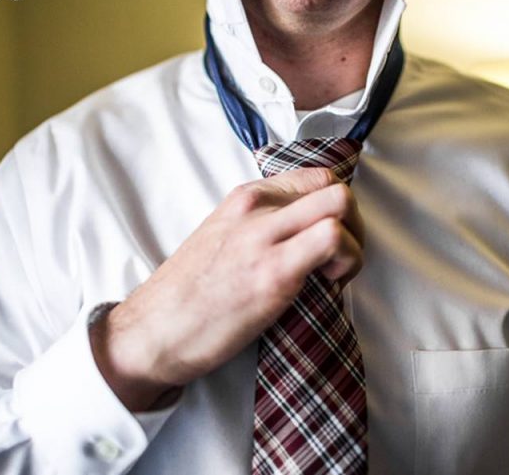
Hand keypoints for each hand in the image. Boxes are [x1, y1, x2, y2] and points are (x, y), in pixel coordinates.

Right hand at [89, 168, 364, 410]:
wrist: (153, 331)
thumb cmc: (189, 296)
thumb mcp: (223, 239)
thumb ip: (260, 226)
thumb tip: (304, 233)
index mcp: (245, 198)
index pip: (315, 178)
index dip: (335, 209)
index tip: (329, 239)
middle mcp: (255, 208)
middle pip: (334, 186)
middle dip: (353, 222)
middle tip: (341, 258)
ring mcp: (264, 236)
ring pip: (340, 204)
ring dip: (354, 242)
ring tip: (335, 274)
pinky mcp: (273, 271)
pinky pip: (332, 240)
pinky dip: (347, 260)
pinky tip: (330, 284)